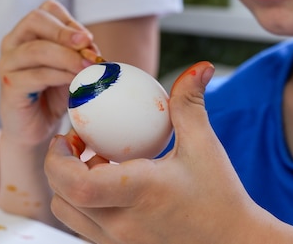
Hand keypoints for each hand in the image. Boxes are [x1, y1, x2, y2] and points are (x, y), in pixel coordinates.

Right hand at [0, 0, 97, 226]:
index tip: (88, 40)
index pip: (46, 9)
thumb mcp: (72, 68)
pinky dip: (60, 76)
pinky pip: (36, 76)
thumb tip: (91, 46)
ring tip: (88, 67)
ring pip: (37, 49)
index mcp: (27, 32)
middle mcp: (12, 43)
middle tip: (88, 45)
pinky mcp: (10, 87)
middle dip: (66, 32)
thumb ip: (79, 53)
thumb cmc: (54, 94)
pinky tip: (76, 82)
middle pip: (36, 19)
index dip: (70, 21)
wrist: (36, 129)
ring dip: (67, 56)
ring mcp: (7, 64)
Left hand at [45, 62, 292, 243]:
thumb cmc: (220, 196)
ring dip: (69, 187)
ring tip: (94, 164)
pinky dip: (83, 204)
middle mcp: (121, 224)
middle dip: (60, 166)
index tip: (68, 136)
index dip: (58, 158)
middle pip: (62, 197)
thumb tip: (198, 66)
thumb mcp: (204, 146)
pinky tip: (110, 186)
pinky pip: (84, 227)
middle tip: (78, 143)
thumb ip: (190, 103)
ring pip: (68, 214)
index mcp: (138, 193)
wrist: (233, 242)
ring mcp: (118, 242)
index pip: (76, 183)